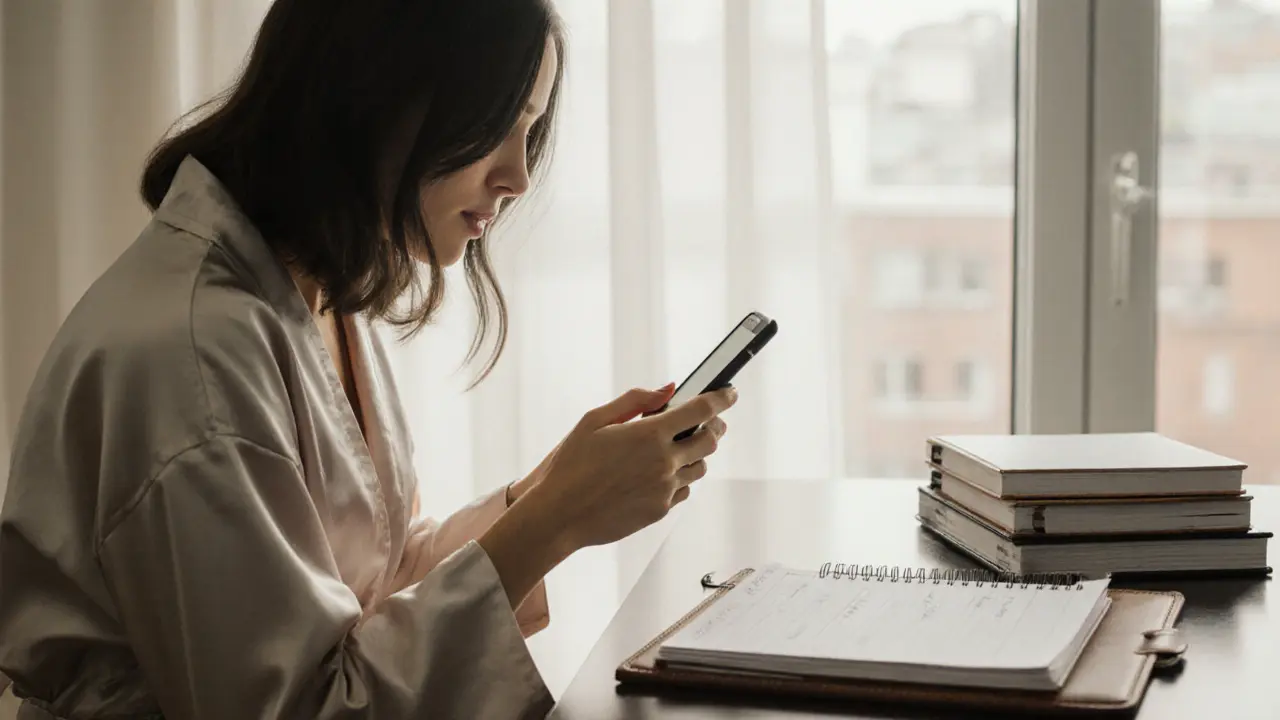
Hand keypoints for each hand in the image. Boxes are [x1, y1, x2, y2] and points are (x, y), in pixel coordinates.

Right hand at [526, 384, 736, 550]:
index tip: (729, 392)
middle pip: (711, 440)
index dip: (722, 398)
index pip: (702, 410)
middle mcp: (664, 462)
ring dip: (697, 453)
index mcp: (649, 434)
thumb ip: (635, 401)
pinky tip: (662, 472)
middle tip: (711, 420)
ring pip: (700, 467)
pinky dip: (680, 477)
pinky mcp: (660, 510)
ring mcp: (665, 489)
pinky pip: (683, 490)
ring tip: (681, 447)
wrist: (559, 515)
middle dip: (716, 426)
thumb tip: (668, 390)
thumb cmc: (571, 465)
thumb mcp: (594, 421)